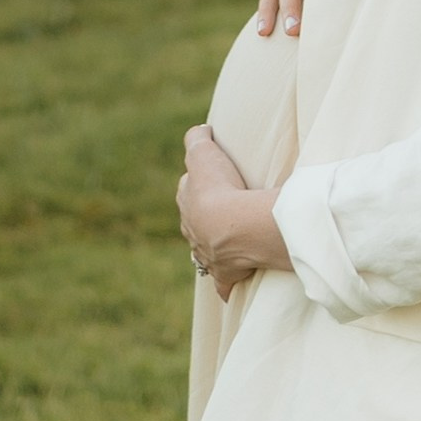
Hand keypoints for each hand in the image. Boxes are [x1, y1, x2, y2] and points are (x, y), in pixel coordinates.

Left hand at [178, 124, 290, 301]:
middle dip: (202, 218)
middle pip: (194, 221)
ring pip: (204, 250)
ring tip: (224, 244)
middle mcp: (192, 229)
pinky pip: (222, 282)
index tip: (209, 183)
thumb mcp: (203, 151)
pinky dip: (224, 285)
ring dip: (212, 247)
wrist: (233, 226)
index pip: (188, 189)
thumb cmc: (219, 187)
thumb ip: (198, 137)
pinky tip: (227, 290)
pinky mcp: (224, 273)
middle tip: (220, 214)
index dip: (197, 184)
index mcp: (186, 201)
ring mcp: (206, 252)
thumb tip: (201, 130)